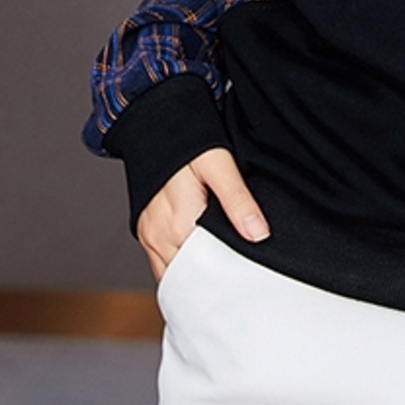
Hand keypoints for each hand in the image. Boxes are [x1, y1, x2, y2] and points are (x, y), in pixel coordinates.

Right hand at [137, 147, 269, 283]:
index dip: (229, 276)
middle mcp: (159, 236)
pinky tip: (200, 262)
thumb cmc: (188, 139)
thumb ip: (238, 200)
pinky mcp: (146, 230)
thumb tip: (259, 234)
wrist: (155, 122)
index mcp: (179, 224)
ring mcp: (149, 235)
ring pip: (174, 273)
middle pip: (189, 276)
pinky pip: (162, 262)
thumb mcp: (219, 164)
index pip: (207, 270)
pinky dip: (180, 267)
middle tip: (240, 283)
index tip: (248, 281)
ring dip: (195, 276)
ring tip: (223, 275)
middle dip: (212, 282)